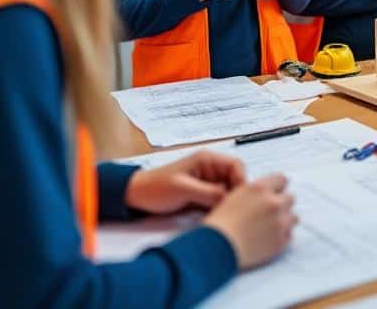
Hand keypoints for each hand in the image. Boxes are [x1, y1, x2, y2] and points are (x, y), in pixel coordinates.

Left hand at [125, 151, 245, 214]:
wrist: (135, 197)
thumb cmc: (155, 188)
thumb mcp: (183, 189)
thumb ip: (209, 193)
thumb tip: (231, 199)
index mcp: (207, 160)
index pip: (237, 166)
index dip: (241, 181)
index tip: (239, 198)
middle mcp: (211, 170)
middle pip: (236, 180)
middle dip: (235, 194)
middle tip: (230, 209)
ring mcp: (208, 183)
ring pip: (229, 192)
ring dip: (227, 203)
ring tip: (222, 214)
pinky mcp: (204, 196)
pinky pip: (219, 201)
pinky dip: (220, 209)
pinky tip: (215, 216)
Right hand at [203, 173, 297, 270]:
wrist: (215, 250)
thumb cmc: (218, 225)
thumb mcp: (233, 198)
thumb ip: (253, 193)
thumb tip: (265, 194)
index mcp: (259, 189)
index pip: (282, 180)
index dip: (277, 188)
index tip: (272, 195)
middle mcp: (273, 203)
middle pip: (290, 198)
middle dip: (281, 205)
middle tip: (268, 214)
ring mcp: (280, 222)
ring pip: (293, 217)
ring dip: (285, 220)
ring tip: (269, 228)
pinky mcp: (281, 241)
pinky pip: (289, 235)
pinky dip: (281, 237)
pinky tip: (266, 240)